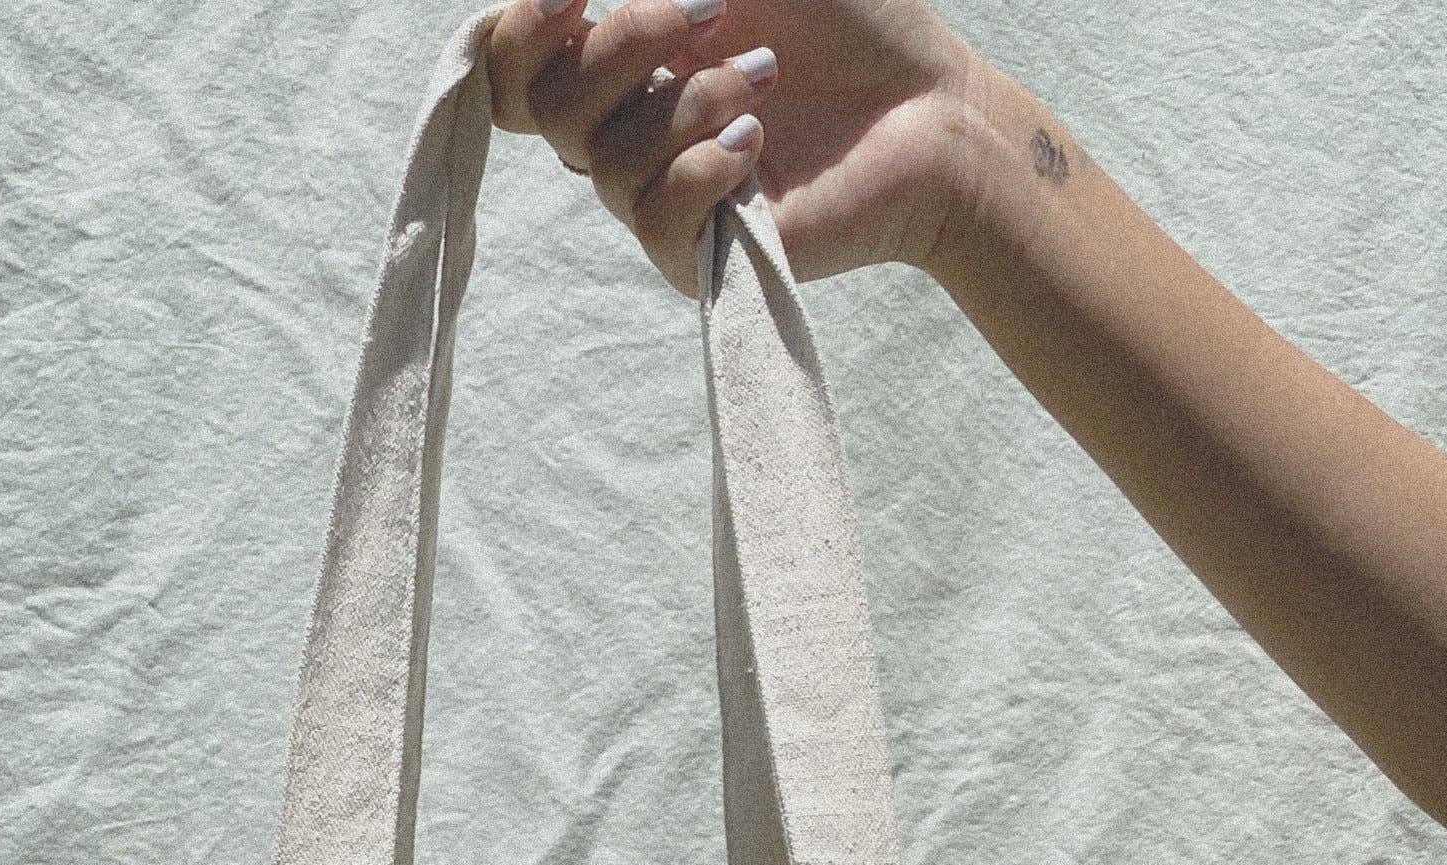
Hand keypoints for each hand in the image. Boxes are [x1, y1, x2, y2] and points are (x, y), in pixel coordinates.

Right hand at [484, 0, 990, 293]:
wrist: (930, 104)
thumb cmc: (852, 19)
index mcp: (627, 63)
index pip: (516, 70)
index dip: (522, 32)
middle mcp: (630, 132)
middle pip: (548, 109)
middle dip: (622, 45)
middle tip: (714, 9)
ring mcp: (662, 197)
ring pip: (605, 162)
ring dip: (689, 102)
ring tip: (765, 79)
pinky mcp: (700, 257)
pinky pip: (655, 218)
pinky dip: (704, 167)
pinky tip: (758, 142)